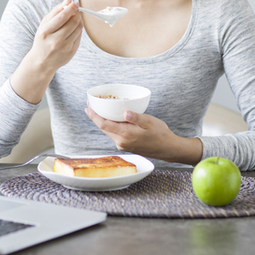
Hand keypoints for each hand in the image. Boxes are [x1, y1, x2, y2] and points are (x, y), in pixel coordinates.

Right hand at [11, 0, 82, 103]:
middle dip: (77, 13)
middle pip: (73, 22)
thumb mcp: (44, 25)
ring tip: (74, 19)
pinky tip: (73, 29)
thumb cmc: (42, 40)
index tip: (75, 3)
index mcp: (45, 32)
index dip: (71, 8)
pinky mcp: (71, 52)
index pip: (62, 16)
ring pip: (78, 29)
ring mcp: (64, 47)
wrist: (42, 62)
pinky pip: (79, 37)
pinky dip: (78, 30)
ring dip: (79, 21)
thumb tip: (68, 0)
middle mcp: (55, 41)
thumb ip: (55, 11)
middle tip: (76, 10)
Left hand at [84, 106, 202, 164]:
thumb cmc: (160, 134)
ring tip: (99, 110)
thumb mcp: (150, 122)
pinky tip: (112, 119)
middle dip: (95, 117)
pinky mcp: (125, 145)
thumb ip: (136, 117)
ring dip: (102, 121)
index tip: (87, 107)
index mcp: (126, 134)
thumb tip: (125, 112)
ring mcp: (123, 145)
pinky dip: (110, 126)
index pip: (104, 124)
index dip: (94, 116)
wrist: (167, 148)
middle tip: (91, 105)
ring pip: (108, 131)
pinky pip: (114, 134)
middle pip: (103, 128)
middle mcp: (121, 141)